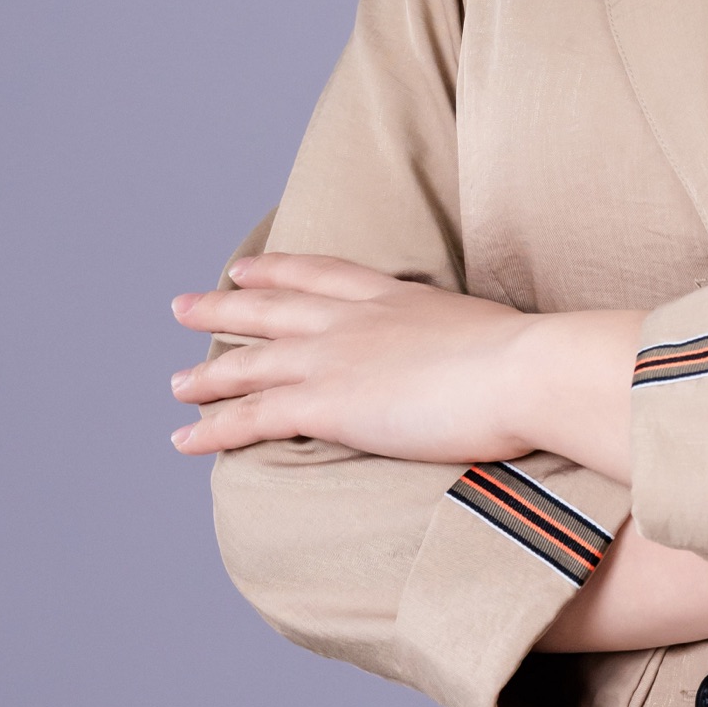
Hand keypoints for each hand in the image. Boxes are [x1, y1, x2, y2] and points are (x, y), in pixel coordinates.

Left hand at [169, 254, 638, 473]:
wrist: (527, 371)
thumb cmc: (533, 361)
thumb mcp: (496, 335)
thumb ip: (475, 344)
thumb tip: (499, 362)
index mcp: (396, 296)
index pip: (321, 274)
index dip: (278, 270)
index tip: (245, 268)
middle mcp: (354, 319)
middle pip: (270, 310)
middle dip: (222, 309)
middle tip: (183, 306)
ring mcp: (335, 359)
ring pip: (249, 363)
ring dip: (206, 375)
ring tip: (174, 385)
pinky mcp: (326, 403)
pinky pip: (251, 417)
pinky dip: (211, 428)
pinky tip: (183, 438)